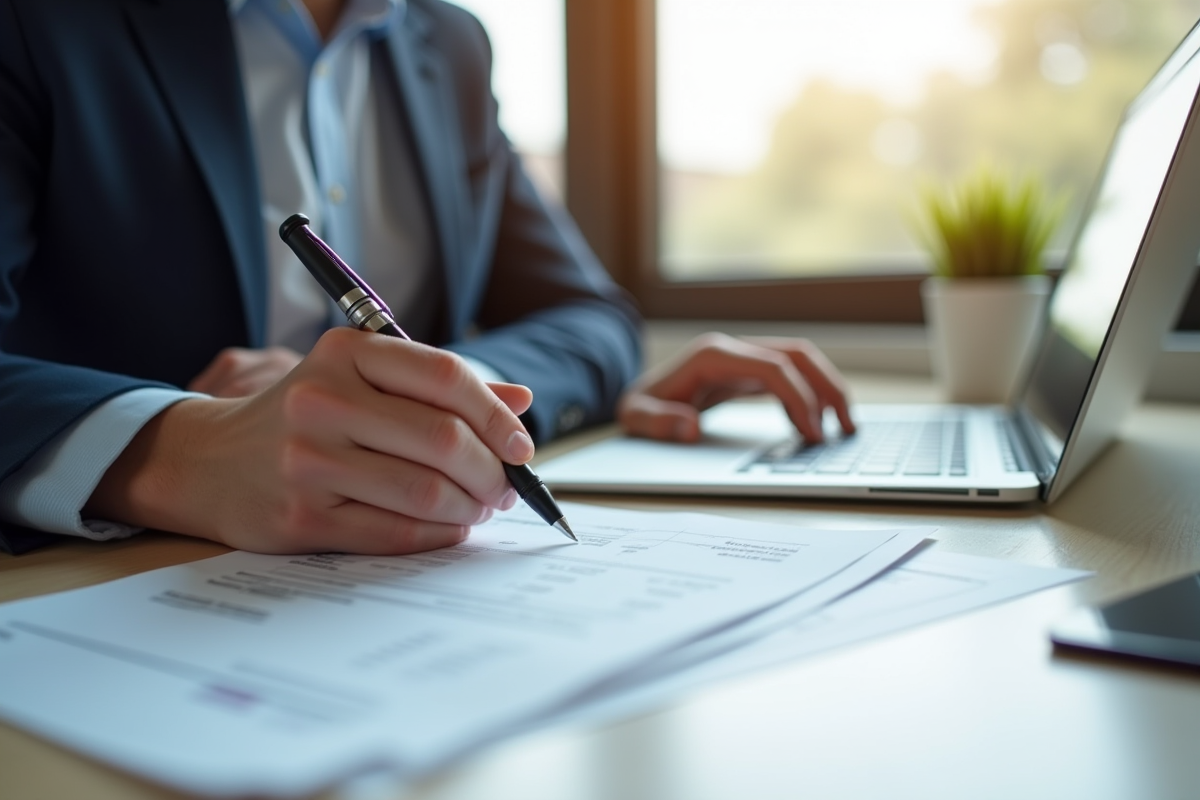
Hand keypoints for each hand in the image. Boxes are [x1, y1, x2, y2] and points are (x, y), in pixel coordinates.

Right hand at [86, 328, 535, 554]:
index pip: (445, 376)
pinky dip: (438, 534)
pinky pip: (395, 532)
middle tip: (504, 487)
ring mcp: (308, 460)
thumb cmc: (307, 415)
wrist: (208, 461)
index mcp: (346, 353)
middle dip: (491, 471)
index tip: (522, 446)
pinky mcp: (301, 517)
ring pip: (426, 491)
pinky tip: (449, 527)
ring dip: (470, 507)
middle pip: (443, 440)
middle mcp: (324, 400)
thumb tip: (521, 402)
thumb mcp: (362, 379)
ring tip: (480, 507)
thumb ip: (439, 385)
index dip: (497, 416)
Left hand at [617, 332, 854, 443]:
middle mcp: (731, 350)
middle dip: (826, 387)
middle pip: (795, 355)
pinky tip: (813, 426)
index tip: (813, 433)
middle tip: (846, 428)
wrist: (635, 396)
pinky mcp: (746, 372)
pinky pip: (788, 377)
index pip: (771, 367)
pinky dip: (808, 397)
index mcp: (712, 356)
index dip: (798, 398)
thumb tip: (688, 427)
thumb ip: (656, 422)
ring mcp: (742, 358)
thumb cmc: (638, 406)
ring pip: (798, 362)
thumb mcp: (634, 417)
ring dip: (825, 389)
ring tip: (843, 427)